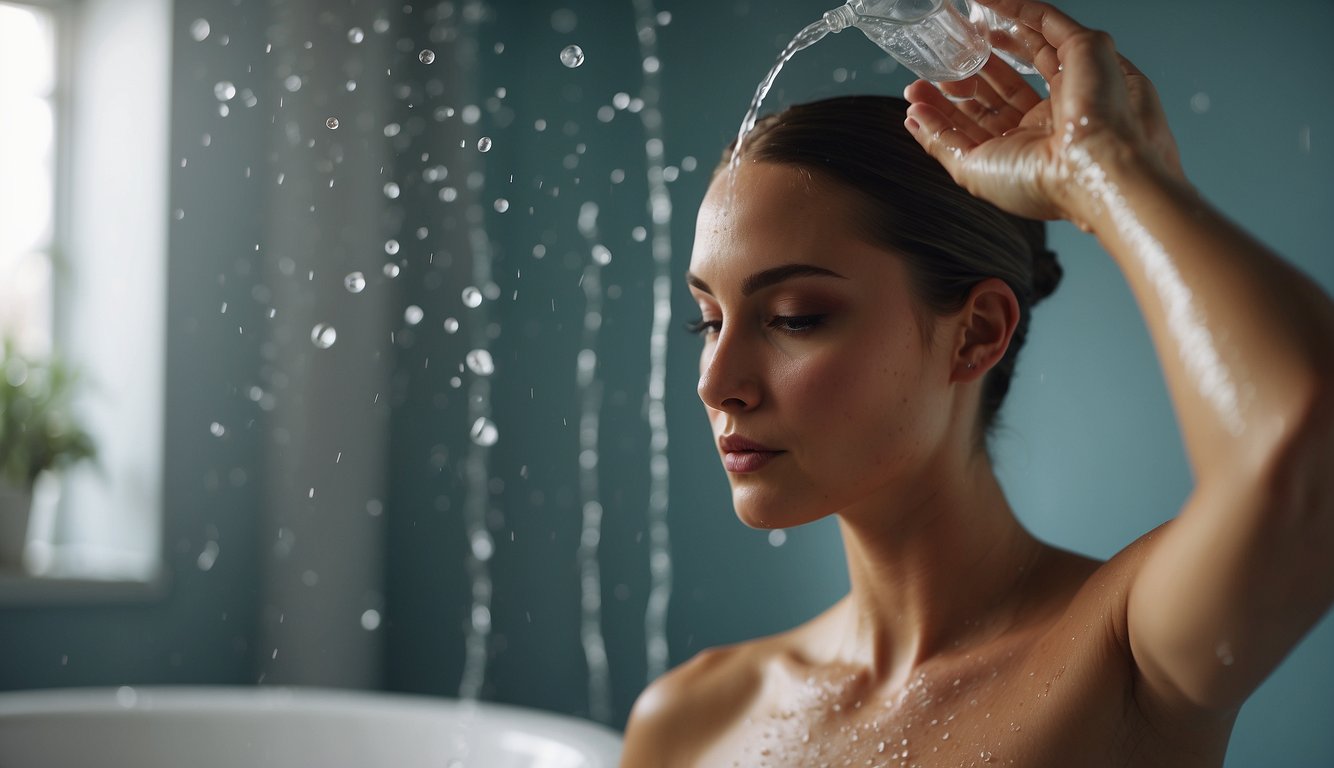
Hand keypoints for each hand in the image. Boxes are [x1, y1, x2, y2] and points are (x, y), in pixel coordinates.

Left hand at [902, 0, 1185, 227]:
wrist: (1087, 169)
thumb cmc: (1035, 180)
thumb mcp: (969, 168)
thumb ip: (939, 140)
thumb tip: (913, 117)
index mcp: (1026, 147)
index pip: (980, 118)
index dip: (948, 104)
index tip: (918, 91)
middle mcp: (1048, 116)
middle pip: (997, 86)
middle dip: (963, 75)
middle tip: (934, 66)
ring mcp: (1067, 82)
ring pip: (1022, 51)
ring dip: (986, 42)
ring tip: (955, 33)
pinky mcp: (1084, 51)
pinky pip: (1046, 20)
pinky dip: (1016, 7)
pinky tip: (986, 1)